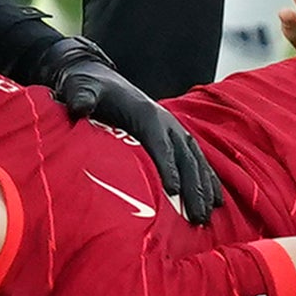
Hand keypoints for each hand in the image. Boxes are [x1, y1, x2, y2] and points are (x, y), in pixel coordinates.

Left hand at [51, 44, 222, 224]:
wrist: (100, 79)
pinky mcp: (174, 138)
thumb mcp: (81, 87)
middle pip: (183, 156)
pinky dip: (207, 179)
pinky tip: (215, 201)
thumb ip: (82, 96)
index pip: (159, 142)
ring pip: (195, 160)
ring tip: (208, 216)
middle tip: (196, 216)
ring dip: (204, 187)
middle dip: (192, 186)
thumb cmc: (89, 87)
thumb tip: (80, 106)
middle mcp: (165, 121)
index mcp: (145, 113)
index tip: (173, 191)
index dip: (167, 165)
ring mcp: (173, 129)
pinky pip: (196, 160)